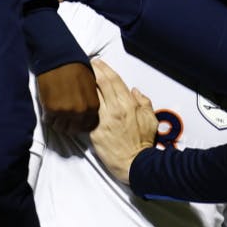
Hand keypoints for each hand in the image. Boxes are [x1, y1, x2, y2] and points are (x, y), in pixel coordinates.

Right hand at [38, 62, 99, 134]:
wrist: (59, 58)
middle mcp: (81, 111)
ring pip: (60, 127)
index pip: (89, 125)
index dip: (81, 123)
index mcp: (93, 106)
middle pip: (74, 129)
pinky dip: (47, 117)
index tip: (75, 120)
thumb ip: (91, 100)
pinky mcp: (51, 109)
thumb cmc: (76, 68)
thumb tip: (87, 111)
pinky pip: (48, 121)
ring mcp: (65, 112)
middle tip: (62, 118)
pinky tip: (47, 109)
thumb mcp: (92, 85)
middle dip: (68, 125)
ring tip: (54, 114)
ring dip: (57, 122)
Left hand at [86, 58, 155, 184]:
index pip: (114, 80)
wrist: (134, 163)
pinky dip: (81, 104)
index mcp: (129, 104)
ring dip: (84, 84)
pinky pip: (86, 114)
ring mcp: (103, 120)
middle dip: (92, 71)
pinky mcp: (94, 131)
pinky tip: (75, 98)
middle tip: (85, 63)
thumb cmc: (143, 142)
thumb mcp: (151, 119)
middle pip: (100, 84)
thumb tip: (135, 90)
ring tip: (77, 76)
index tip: (98, 62)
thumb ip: (144, 102)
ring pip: (90, 96)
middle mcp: (114, 109)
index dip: (105, 69)